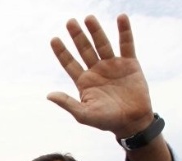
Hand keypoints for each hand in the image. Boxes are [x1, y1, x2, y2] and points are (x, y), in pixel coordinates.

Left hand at [48, 14, 152, 137]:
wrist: (132, 122)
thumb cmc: (106, 121)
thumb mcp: (84, 114)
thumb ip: (67, 103)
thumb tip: (49, 95)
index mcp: (84, 81)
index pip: (69, 63)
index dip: (61, 52)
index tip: (54, 39)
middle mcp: (96, 70)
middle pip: (84, 49)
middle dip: (77, 36)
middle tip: (70, 22)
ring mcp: (113, 65)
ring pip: (102, 44)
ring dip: (96, 31)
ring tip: (88, 18)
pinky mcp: (130, 64)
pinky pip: (126, 45)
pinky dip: (124, 31)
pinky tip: (121, 18)